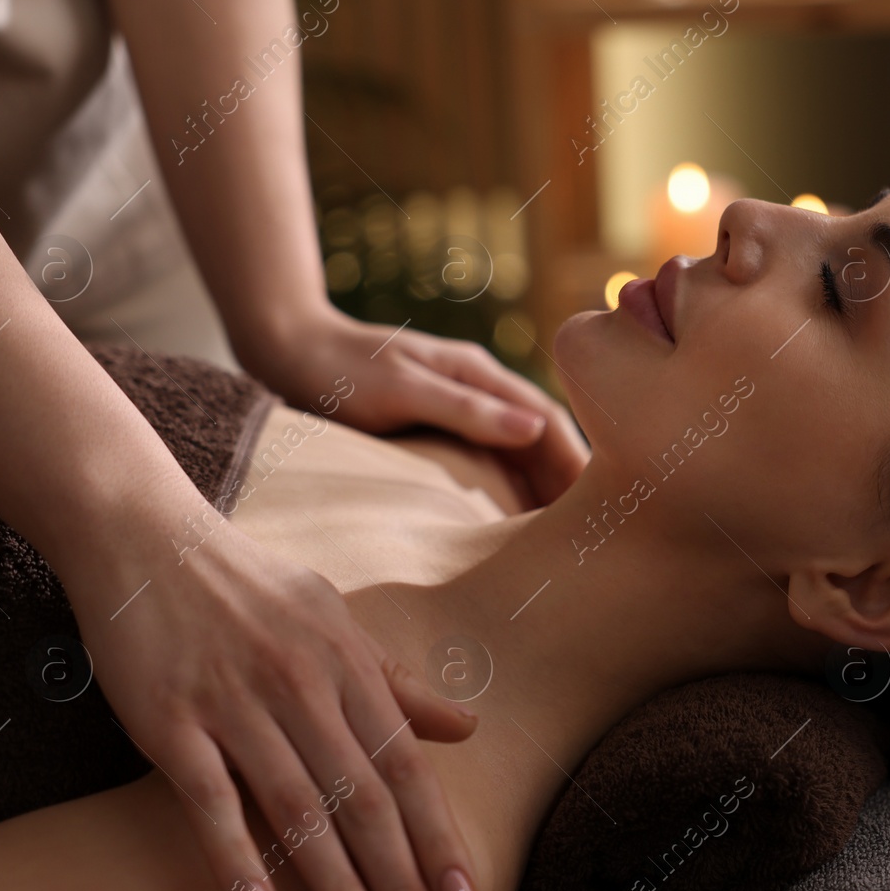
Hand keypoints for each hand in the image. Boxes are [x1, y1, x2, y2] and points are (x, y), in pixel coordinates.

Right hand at [67, 522, 479, 890]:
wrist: (146, 538)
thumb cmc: (250, 585)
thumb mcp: (336, 617)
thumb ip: (398, 680)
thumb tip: (469, 725)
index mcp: (348, 662)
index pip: (406, 766)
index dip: (437, 836)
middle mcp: (301, 685)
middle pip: (363, 799)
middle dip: (400, 881)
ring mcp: (235, 703)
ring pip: (298, 810)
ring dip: (337, 887)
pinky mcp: (171, 721)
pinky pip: (210, 802)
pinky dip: (236, 861)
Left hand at [239, 306, 588, 506]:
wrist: (285, 349)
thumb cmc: (339, 368)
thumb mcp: (404, 389)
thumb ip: (467, 410)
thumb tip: (535, 431)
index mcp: (478, 374)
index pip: (547, 420)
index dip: (577, 460)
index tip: (604, 501)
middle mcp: (477, 392)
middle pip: (539, 441)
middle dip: (569, 482)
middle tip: (596, 535)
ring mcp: (457, 412)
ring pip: (515, 456)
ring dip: (540, 491)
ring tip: (561, 540)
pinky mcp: (436, 432)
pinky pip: (486, 466)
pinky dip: (507, 493)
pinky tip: (510, 528)